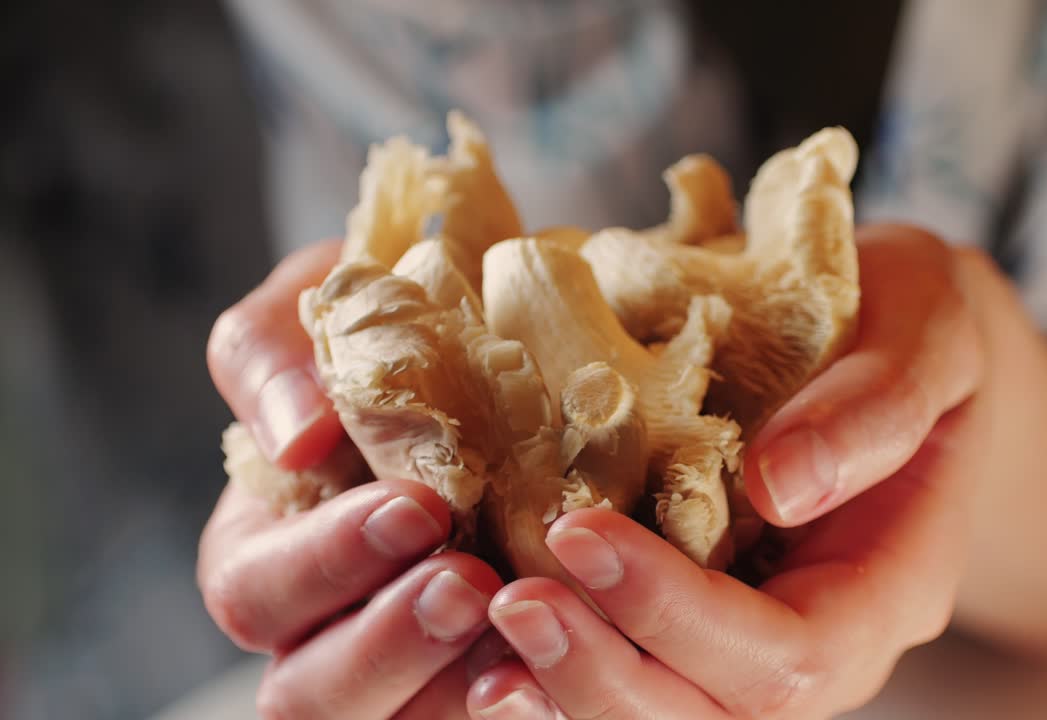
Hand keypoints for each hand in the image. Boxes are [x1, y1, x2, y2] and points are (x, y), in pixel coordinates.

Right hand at [201, 242, 501, 718]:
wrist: (514, 314)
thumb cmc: (396, 308)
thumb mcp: (316, 300)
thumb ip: (270, 356)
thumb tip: (295, 439)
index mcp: (269, 539)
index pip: (255, 591)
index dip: (323, 563)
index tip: (415, 508)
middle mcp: (330, 615)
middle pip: (308, 692)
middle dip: (386, 643)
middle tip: (469, 580)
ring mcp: (413, 651)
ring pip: (403, 717)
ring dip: (457, 677)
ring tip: (527, 610)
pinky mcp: (490, 660)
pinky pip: (496, 702)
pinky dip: (529, 689)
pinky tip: (573, 645)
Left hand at [465, 225, 994, 717]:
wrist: (901, 342)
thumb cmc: (915, 322)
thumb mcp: (925, 331)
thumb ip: (877, 405)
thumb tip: (778, 484)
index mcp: (890, 585)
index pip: (794, 655)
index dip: (680, 614)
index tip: (580, 533)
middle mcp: (826, 637)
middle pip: (720, 716)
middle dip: (607, 676)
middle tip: (510, 603)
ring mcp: (759, 633)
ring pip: (672, 714)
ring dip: (572, 691)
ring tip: (486, 638)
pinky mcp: (701, 610)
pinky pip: (638, 665)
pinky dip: (563, 667)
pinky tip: (491, 641)